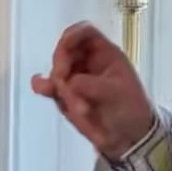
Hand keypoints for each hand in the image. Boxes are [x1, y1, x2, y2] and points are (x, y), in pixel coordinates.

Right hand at [30, 21, 155, 159]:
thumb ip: (91, 85)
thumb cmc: (130, 109)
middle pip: (65, 50)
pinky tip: (41, 88)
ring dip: (58, 84)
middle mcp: (87, 62)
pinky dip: (43, 86)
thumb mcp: (117, 94)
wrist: (128, 138)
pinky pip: (50, 87)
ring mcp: (74, 78)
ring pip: (56, 70)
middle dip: (61, 63)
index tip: (64, 46)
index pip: (85, 33)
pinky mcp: (65, 95)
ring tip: (75, 107)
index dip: (73, 35)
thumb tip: (68, 82)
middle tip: (63, 82)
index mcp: (105, 54)